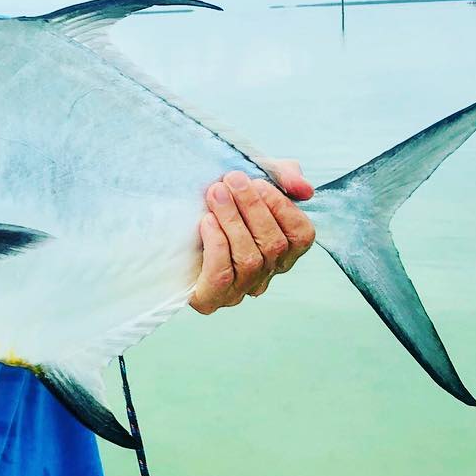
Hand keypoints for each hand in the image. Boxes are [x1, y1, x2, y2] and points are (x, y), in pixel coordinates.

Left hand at [191, 159, 315, 313]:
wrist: (170, 225)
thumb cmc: (219, 202)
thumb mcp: (253, 180)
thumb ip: (284, 176)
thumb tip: (305, 189)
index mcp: (284, 250)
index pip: (301, 235)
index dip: (282, 207)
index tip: (258, 181)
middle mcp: (266, 273)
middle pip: (273, 245)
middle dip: (252, 207)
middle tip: (231, 179)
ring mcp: (240, 290)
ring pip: (249, 260)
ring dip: (232, 221)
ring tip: (215, 193)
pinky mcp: (210, 299)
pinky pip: (221, 275)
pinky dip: (216, 244)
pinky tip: (206, 221)